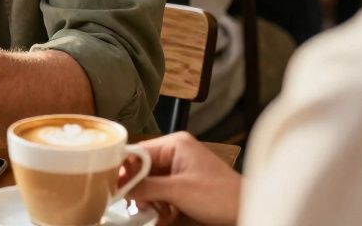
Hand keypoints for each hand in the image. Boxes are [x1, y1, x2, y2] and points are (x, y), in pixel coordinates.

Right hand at [121, 132, 241, 225]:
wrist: (248, 211)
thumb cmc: (224, 196)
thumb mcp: (179, 191)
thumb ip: (147, 187)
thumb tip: (121, 188)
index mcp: (175, 144)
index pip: (138, 151)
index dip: (124, 169)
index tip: (113, 184)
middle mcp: (176, 154)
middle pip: (142, 169)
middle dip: (137, 189)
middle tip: (132, 204)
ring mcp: (180, 171)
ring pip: (151, 183)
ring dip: (148, 200)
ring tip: (149, 213)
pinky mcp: (184, 186)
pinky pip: (162, 193)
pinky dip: (159, 206)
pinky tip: (160, 217)